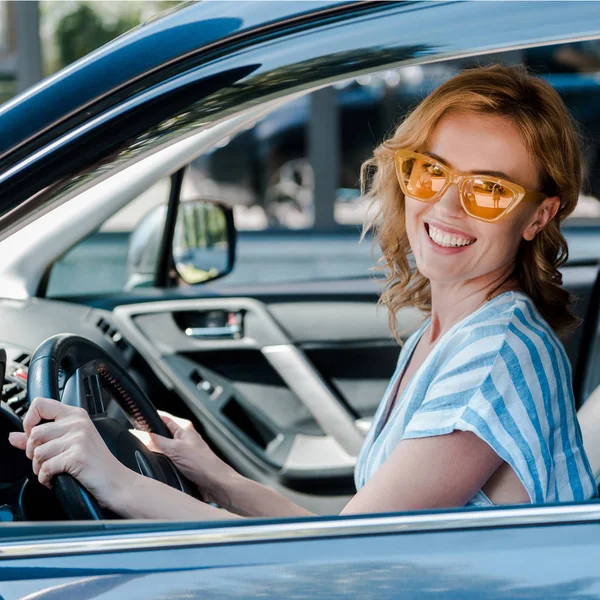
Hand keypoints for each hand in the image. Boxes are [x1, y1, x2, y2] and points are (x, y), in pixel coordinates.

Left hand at [8, 397, 131, 510]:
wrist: (115, 481)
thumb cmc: (95, 463)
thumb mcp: (69, 443)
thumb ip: (41, 438)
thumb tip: (13, 436)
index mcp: (75, 415)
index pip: (40, 404)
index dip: (29, 420)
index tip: (33, 436)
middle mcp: (77, 423)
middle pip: (34, 433)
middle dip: (32, 453)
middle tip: (45, 461)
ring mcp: (78, 438)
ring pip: (37, 453)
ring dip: (39, 468)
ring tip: (52, 471)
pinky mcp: (76, 456)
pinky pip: (45, 468)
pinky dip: (46, 479)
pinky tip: (56, 479)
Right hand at [131, 411, 236, 503]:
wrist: (216, 483)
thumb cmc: (204, 464)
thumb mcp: (176, 450)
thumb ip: (158, 442)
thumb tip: (143, 434)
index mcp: (184, 429)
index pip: (163, 418)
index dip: (149, 419)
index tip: (135, 422)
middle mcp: (184, 438)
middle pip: (161, 434)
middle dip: (149, 438)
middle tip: (137, 441)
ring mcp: (183, 451)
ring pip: (162, 448)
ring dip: (155, 452)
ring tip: (146, 455)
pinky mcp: (183, 464)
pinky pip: (166, 460)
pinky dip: (160, 462)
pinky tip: (156, 466)